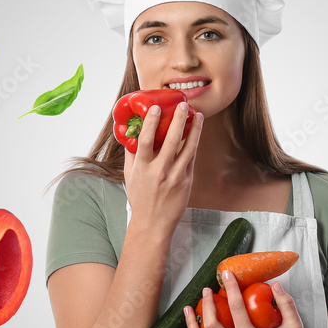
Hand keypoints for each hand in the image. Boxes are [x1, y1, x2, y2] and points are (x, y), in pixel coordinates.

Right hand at [123, 101, 202, 232]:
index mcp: (143, 168)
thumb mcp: (130, 175)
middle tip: (182, 105)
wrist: (153, 223)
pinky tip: (197, 131)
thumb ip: (132, 154)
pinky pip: (192, 157)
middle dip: (177, 120)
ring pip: (188, 147)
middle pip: (170, 140)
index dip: (150, 123)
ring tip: (197, 115)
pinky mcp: (187, 181)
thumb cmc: (140, 197)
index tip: (155, 108)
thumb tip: (131, 133)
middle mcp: (159, 171)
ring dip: (194, 129)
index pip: (146, 141)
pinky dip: (195, 142)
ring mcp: (175, 176)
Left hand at [184, 269, 304, 327]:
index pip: (236, 308)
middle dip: (207, 304)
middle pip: (212, 324)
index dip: (231, 288)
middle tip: (207, 290)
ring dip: (192, 322)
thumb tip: (275, 286)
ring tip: (189, 307)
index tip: (227, 275)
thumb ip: (287, 305)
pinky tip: (190, 325)